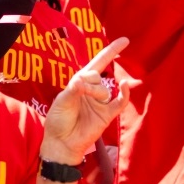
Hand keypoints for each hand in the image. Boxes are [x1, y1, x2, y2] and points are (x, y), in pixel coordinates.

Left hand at [40, 37, 130, 163]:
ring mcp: (101, 102)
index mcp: (80, 82)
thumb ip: (74, 89)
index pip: (98, 63)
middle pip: (99, 76)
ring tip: (87, 104)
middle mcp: (92, 90)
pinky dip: (124, 94)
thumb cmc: (58, 120)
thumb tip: (85, 80)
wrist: (62, 142)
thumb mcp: (62, 100)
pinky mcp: (107, 115)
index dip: (110, 51)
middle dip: (90, 82)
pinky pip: (120, 102)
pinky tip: (125, 85)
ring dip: (97, 93)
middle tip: (79, 92)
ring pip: (106, 90)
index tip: (124, 41)